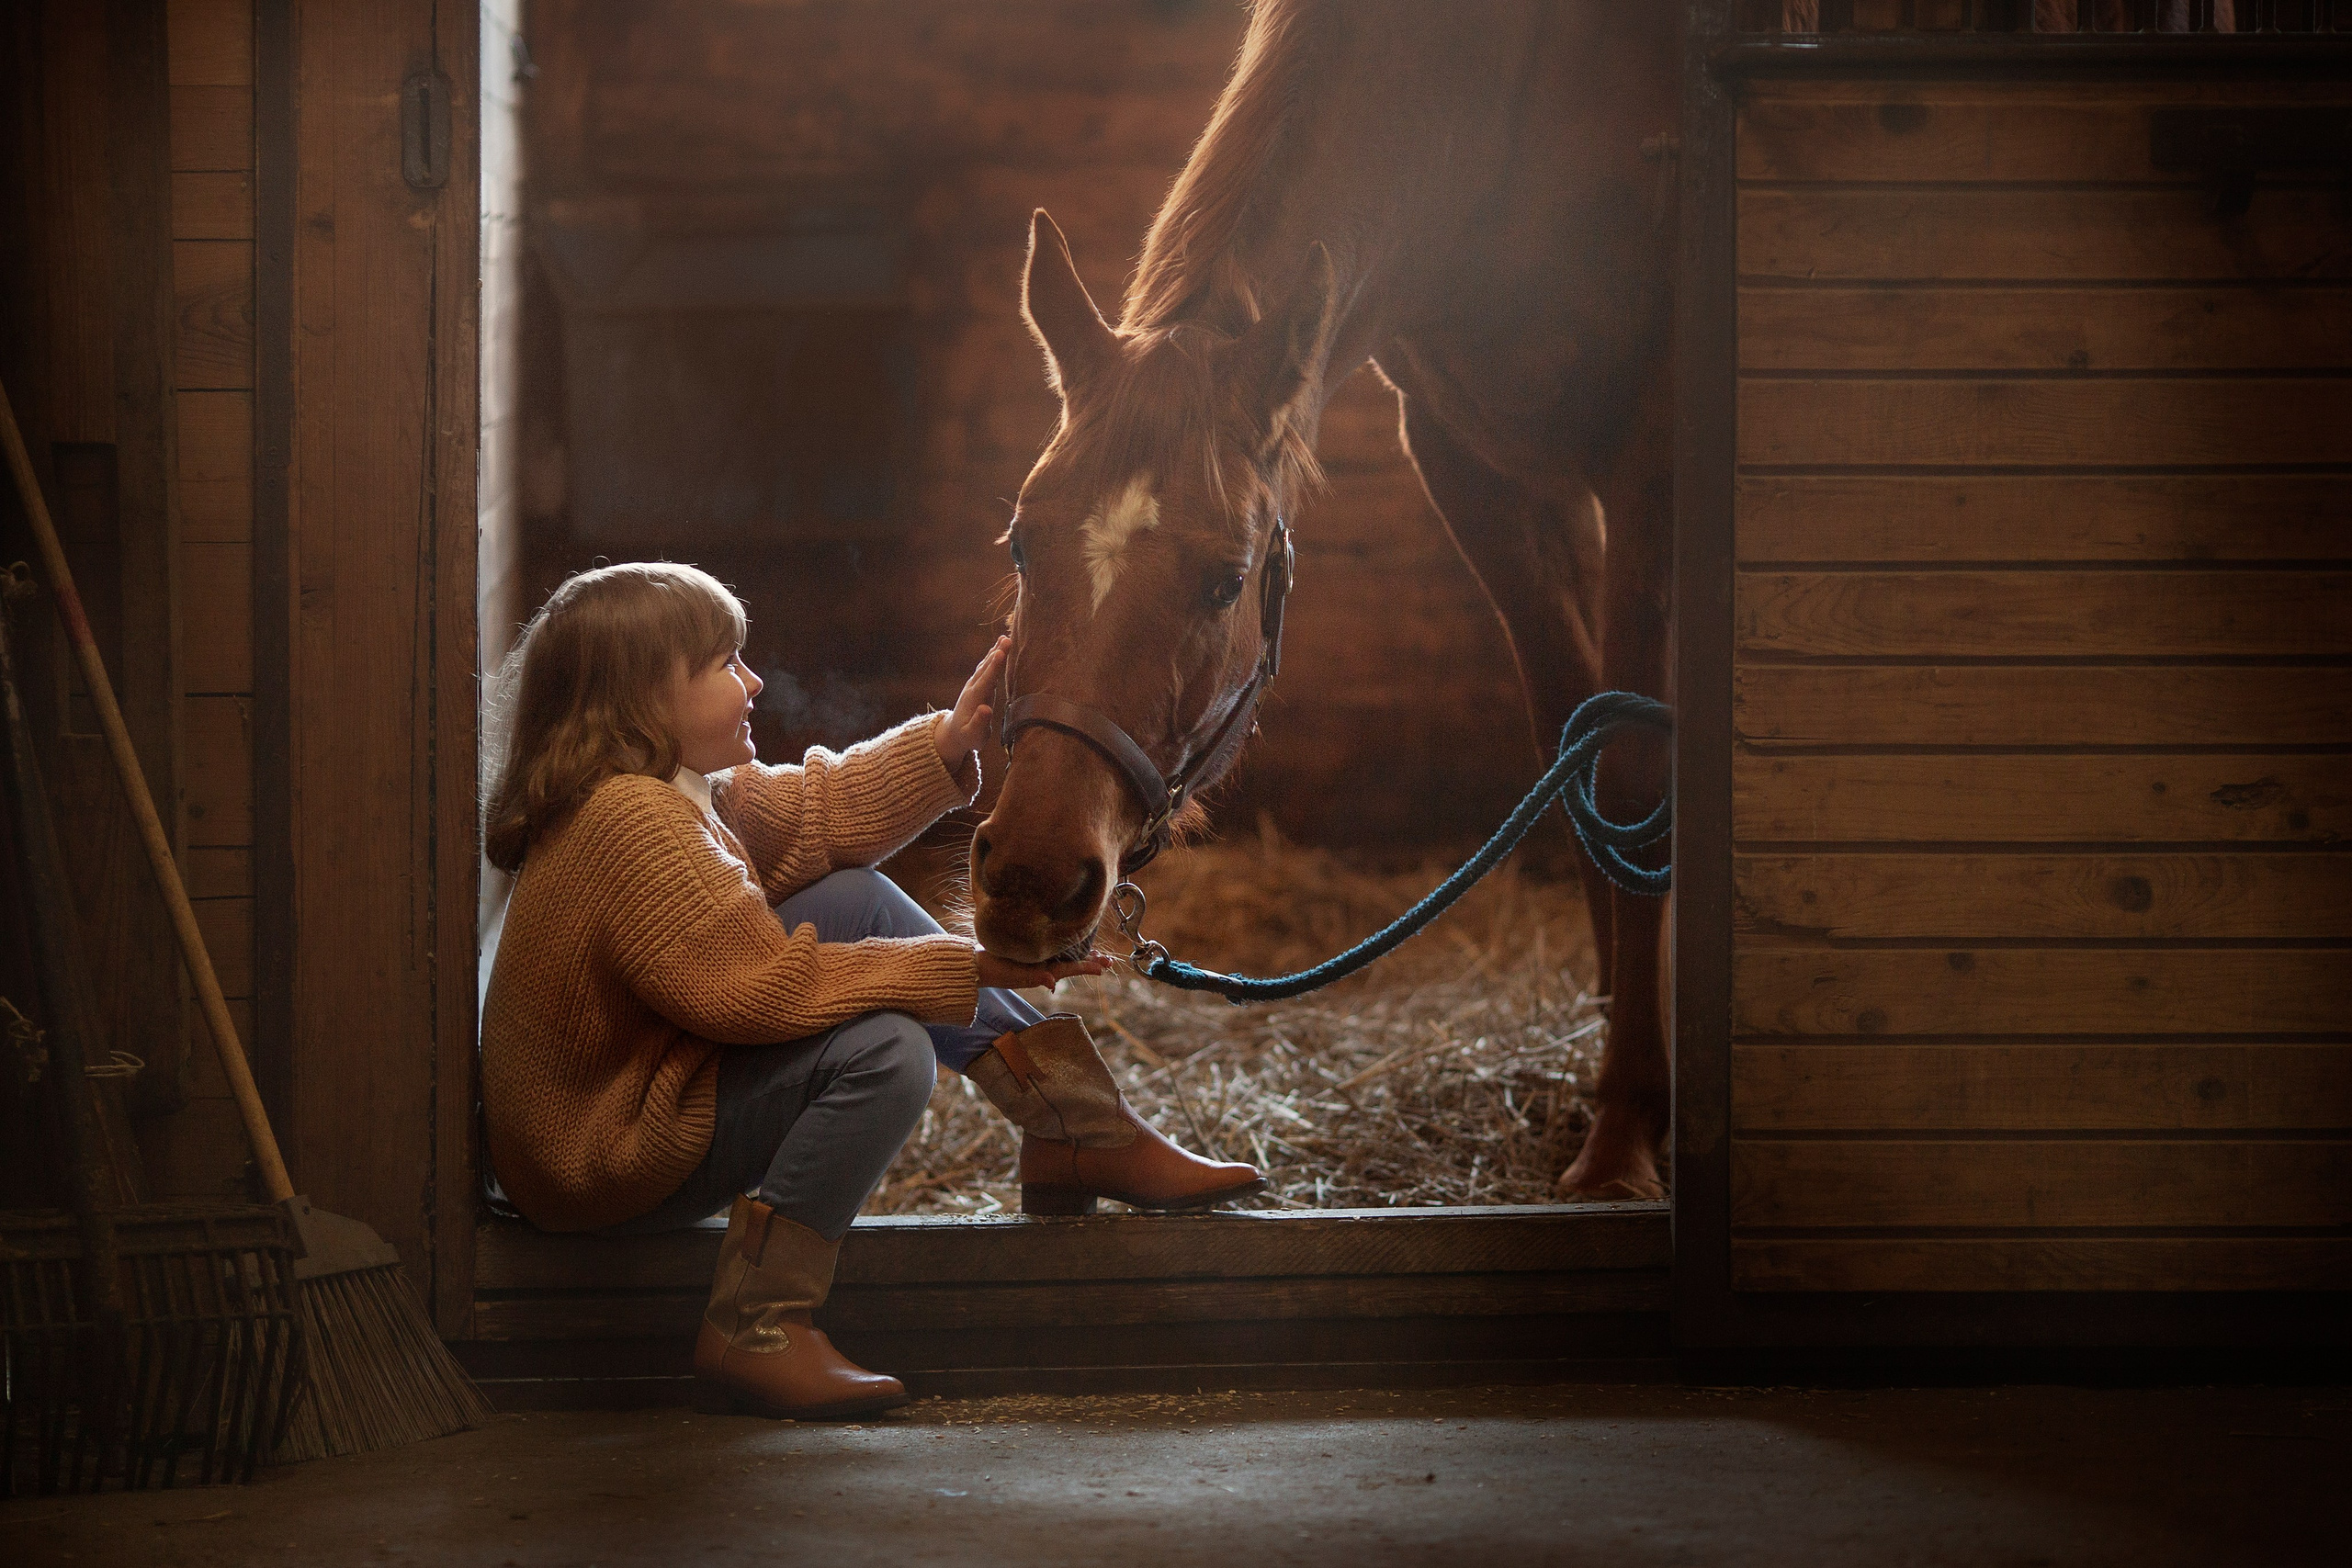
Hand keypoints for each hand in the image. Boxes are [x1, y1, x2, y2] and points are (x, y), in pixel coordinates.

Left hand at [937, 635, 1009, 763]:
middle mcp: (973, 689)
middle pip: (986, 668)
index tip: (1000, 653)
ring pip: (985, 666)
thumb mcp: (973, 736)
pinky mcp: (977, 685)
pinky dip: (992, 657)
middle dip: (996, 654)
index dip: (993, 667)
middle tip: (1007, 639)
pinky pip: (985, 668)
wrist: (953, 734)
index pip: (985, 681)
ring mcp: (974, 685)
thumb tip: (986, 709)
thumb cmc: (967, 737)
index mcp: (974, 700)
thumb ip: (979, 723)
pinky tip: (998, 649)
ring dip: (995, 652)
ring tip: (1005, 638)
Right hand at [975, 947, 1110, 990]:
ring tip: (1099, 957)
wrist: (975, 964)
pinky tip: (1072, 944)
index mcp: (1043, 970)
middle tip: (1110, 961)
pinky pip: (1053, 951)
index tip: (1103, 968)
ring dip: (1082, 957)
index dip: (1087, 967)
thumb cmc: (994, 970)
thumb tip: (1052, 983)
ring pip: (1065, 957)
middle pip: (1072, 963)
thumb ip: (1033, 977)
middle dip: (1091, 962)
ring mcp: (1037, 960)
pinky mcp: (1030, 952)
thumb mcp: (1014, 975)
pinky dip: (1066, 948)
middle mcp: (1043, 965)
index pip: (1070, 968)